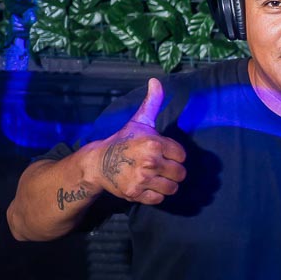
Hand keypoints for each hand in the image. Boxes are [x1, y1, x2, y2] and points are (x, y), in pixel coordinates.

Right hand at [96, 78, 186, 203]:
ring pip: (172, 188)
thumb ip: (153, 102)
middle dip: (172, 171)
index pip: (182, 156)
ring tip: (155, 177)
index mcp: (154, 143)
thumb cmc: (123, 140)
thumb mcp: (139, 121)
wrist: (98, 163)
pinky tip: (147, 186)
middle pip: (180, 174)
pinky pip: (159, 199)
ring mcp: (142, 179)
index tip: (163, 153)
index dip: (174, 155)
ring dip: (166, 184)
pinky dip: (155, 195)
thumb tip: (156, 80)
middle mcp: (150, 161)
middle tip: (160, 167)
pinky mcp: (135, 193)